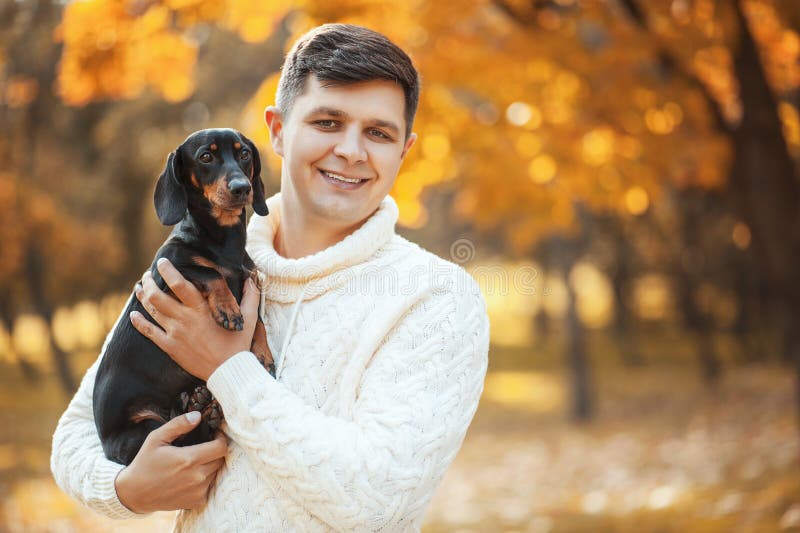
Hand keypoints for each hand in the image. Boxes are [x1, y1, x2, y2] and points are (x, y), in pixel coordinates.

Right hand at [115, 412, 226, 512]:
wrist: (134, 494)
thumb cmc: (145, 463)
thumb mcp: (156, 438)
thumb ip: (178, 425)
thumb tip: (198, 415)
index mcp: (189, 459)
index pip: (221, 447)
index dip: (220, 438)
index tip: (214, 435)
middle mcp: (197, 477)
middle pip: (221, 459)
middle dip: (215, 451)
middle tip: (204, 447)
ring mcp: (198, 491)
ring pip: (216, 472)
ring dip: (211, 465)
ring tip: (195, 461)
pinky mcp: (197, 502)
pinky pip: (211, 486)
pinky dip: (206, 479)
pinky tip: (192, 476)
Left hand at [130, 258, 259, 379]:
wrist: (228, 371)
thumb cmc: (238, 344)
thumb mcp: (248, 318)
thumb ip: (250, 296)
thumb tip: (253, 278)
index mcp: (201, 309)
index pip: (179, 284)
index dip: (168, 271)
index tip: (162, 262)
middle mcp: (184, 319)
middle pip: (158, 295)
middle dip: (149, 282)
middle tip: (147, 275)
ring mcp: (174, 333)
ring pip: (151, 311)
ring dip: (142, 297)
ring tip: (139, 288)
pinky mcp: (170, 347)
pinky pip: (149, 332)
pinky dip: (138, 322)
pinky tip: (132, 315)